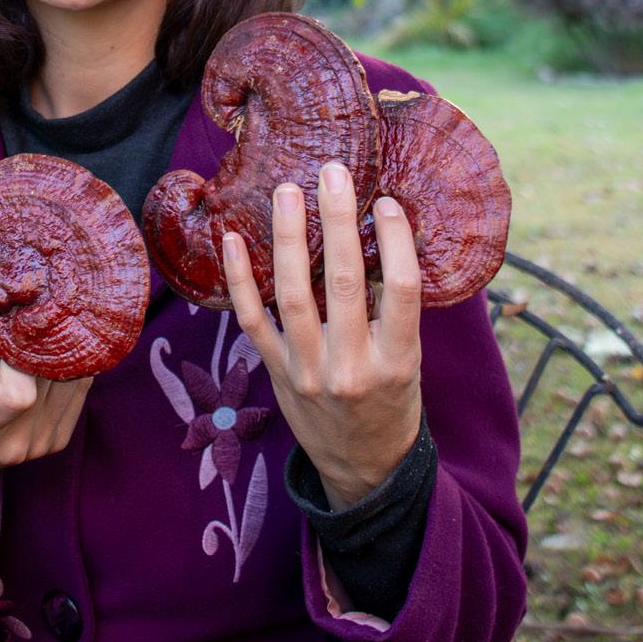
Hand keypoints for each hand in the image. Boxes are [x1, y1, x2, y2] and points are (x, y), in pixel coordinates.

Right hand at [0, 306, 91, 525]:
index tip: (12, 322)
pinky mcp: (59, 439)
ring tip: (45, 318)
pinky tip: (54, 343)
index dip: (22, 353)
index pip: (18, 394)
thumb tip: (7, 273)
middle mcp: (16, 442)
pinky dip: (67, 360)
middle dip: (43, 334)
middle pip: (47, 375)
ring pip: (70, 377)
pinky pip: (78, 387)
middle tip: (38, 300)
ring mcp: (41, 444)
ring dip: (60, 344)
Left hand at [222, 163, 422, 510]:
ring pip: (293, 295)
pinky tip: (232, 240)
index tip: (387, 201)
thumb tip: (381, 232)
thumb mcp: (410, 361)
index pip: (403, 289)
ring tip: (286, 191)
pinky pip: (252, 321)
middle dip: (338, 222)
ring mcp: (308, 372)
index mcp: (398, 360)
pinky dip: (239, 280)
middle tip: (332, 173)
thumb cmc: (392, 401)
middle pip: (346, 283)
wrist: (363, 468)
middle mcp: (352, 367)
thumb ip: (394, 308)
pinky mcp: (276, 374)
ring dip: (287, 239)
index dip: (396, 241)